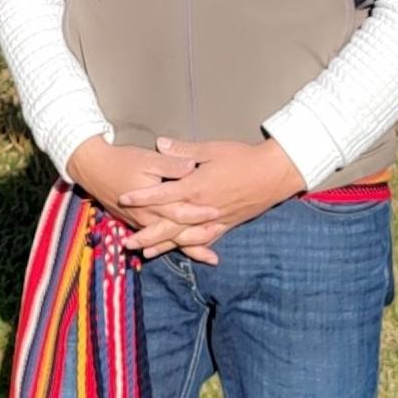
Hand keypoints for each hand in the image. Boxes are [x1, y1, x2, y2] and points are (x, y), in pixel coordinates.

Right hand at [65, 134, 225, 262]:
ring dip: (189, 248)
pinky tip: (185, 249)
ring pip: (167, 241)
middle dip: (199, 240)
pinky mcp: (136, 223)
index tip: (218, 213)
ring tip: (209, 256)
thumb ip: (171, 163)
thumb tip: (193, 165)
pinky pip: (157, 239)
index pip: (181, 212)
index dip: (200, 214)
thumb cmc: (122, 160)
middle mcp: (147, 217)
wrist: (93, 168)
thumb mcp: (148, 158)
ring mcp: (140, 223)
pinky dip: (172, 246)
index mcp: (154, 201)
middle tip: (219, 243)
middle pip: (177, 234)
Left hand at [116, 135, 306, 259]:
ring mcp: (215, 219)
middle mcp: (202, 208)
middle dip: (147, 234)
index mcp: (196, 187)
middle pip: (169, 225)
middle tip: (126, 243)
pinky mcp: (227, 224)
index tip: (124, 199)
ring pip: (185, 237)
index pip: (163, 194)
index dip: (142, 197)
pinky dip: (193, 248)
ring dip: (165, 246)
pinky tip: (184, 253)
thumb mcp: (211, 149)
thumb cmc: (243, 158)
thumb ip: (184, 151)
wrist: (274, 173)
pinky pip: (206, 239)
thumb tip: (160, 143)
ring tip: (146, 253)